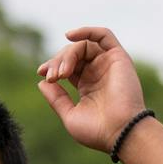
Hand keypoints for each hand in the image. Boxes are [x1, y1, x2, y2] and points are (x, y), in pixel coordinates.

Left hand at [37, 27, 147, 153]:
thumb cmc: (97, 131)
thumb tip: (42, 82)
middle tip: (52, 76)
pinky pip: (103, 35)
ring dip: (68, 55)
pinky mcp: (118, 57)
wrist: (120, 132)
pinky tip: (69, 35)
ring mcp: (107, 64)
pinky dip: (87, 31)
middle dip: (58, 62)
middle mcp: (98, 72)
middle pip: (73, 55)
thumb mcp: (70, 115)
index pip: (67, 68)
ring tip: (62, 73)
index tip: (42, 73)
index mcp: (87, 86)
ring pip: (84, 45)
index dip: (53, 66)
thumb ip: (57, 99)